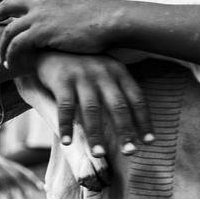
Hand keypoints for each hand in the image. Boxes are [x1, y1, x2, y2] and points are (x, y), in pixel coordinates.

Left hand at [0, 0, 117, 69]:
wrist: (110, 20)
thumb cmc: (102, 17)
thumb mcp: (79, 4)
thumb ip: (65, 7)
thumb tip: (64, 18)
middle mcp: (40, 0)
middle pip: (6, 4)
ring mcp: (39, 16)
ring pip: (8, 30)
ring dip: (2, 45)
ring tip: (0, 57)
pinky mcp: (40, 32)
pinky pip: (16, 45)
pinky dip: (11, 55)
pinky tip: (10, 64)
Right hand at [0, 141, 43, 197]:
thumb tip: (0, 188)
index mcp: (3, 163)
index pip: (20, 170)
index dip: (30, 178)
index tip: (40, 186)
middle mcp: (2, 163)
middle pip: (20, 173)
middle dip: (31, 182)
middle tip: (41, 190)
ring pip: (11, 177)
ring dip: (20, 187)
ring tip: (28, 197)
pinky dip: (4, 186)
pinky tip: (9, 195)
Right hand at [33, 51, 151, 156]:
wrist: (50, 44)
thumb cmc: (82, 64)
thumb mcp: (105, 70)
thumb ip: (117, 89)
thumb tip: (133, 122)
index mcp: (118, 71)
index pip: (136, 98)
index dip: (144, 120)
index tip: (149, 141)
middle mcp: (103, 72)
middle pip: (118, 105)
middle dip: (125, 130)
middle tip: (130, 152)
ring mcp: (82, 75)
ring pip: (92, 109)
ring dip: (96, 133)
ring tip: (99, 154)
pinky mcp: (61, 79)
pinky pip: (65, 106)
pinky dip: (66, 125)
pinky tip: (67, 142)